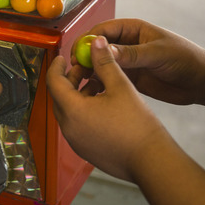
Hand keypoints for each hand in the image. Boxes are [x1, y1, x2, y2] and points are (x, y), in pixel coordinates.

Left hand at [47, 36, 169, 181]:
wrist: (151, 161)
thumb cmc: (137, 125)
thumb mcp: (120, 86)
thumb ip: (105, 62)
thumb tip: (96, 42)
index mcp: (72, 111)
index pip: (53, 82)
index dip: (57, 66)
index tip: (64, 58)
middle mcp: (69, 128)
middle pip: (60, 97)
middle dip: (70, 80)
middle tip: (85, 68)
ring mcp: (76, 141)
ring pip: (69, 111)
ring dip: (78, 95)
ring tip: (99, 84)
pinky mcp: (85, 150)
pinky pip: (77, 125)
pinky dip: (83, 111)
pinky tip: (103, 104)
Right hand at [73, 18, 204, 105]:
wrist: (201, 81)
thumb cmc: (185, 58)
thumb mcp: (158, 53)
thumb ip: (131, 53)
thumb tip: (105, 51)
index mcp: (132, 29)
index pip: (102, 30)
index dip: (88, 40)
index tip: (79, 53)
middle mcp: (125, 43)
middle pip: (96, 47)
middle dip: (84, 55)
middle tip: (76, 69)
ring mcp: (126, 61)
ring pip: (99, 63)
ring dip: (89, 70)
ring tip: (81, 82)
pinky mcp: (128, 78)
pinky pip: (108, 78)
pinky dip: (98, 83)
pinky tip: (93, 91)